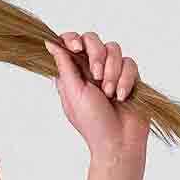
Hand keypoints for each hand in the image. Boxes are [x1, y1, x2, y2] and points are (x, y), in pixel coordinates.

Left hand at [42, 29, 149, 165]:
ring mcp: (111, 71)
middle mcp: (92, 69)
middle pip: (93, 39)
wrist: (118, 141)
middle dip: (96, 55)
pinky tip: (122, 96)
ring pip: (114, 49)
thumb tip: (49, 42)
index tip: (76, 48)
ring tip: (109, 93)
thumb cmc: (92, 122)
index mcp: (74, 73)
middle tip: (96, 77)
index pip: (71, 42)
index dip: (72, 38)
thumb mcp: (73, 93)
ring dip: (112, 71)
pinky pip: (129, 63)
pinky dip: (126, 79)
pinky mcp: (129, 76)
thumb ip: (64, 65)